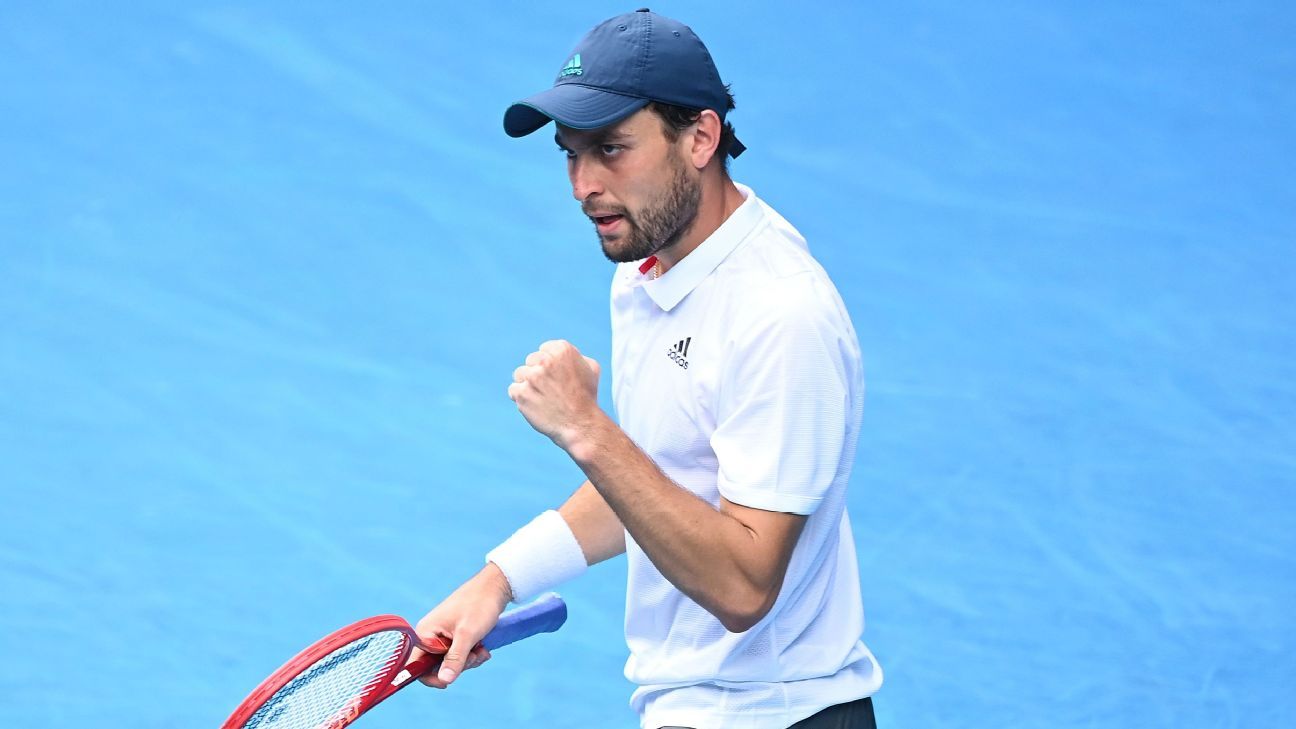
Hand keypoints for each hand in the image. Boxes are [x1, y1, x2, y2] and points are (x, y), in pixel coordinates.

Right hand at [409, 563, 511, 687]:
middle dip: (458, 666)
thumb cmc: (479, 605)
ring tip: (481, 649)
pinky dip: (472, 654)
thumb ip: (455, 658)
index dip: (430, 677)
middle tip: (474, 655)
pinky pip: (459, 654)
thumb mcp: (468, 635)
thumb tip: (444, 680)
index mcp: (425, 633)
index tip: (448, 682)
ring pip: (451, 662)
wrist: (494, 588)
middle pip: (436, 666)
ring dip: (468, 660)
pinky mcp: (454, 635)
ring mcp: (442, 635)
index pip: (415, 665)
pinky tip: (483, 647)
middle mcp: (430, 635)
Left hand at [508, 340, 602, 448]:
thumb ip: (575, 355)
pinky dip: (521, 398)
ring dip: (528, 385)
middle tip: (551, 389)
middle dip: (538, 373)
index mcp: (562, 350)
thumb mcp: (591, 369)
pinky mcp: (522, 393)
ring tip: (543, 398)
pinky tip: (535, 405)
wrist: (580, 425)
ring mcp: (533, 377)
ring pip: (520, 374)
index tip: (558, 377)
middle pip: (530, 361)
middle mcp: (546, 361)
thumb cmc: (586, 398)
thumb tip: (559, 353)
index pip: (544, 349)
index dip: (550, 365)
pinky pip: (513, 390)